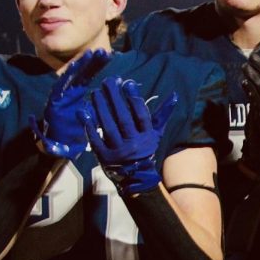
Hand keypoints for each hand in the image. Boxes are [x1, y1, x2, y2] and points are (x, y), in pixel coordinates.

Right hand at [30, 49, 108, 157]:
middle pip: (81, 72)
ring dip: (80, 65)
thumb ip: (103, 101)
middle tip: (102, 50)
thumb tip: (119, 83)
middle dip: (91, 61)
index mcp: (79, 92)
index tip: (109, 54)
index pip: (89, 75)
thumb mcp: (94, 113)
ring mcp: (61, 95)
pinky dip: (66, 77)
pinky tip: (73, 67)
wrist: (61, 144)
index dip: (98, 64)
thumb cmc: (77, 129)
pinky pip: (60, 87)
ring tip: (89, 55)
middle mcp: (69, 90)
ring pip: (71, 77)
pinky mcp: (53, 102)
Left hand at [80, 77, 177, 194]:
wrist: (136, 177)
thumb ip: (163, 114)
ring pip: (108, 127)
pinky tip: (84, 112)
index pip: (142, 116)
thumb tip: (175, 95)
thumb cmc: (145, 149)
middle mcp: (134, 144)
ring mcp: (118, 151)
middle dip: (115, 99)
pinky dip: (89, 126)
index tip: (128, 83)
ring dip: (100, 108)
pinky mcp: (104, 157)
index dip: (134, 99)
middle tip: (108, 82)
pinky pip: (95, 139)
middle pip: (123, 119)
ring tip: (95, 93)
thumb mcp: (156, 133)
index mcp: (147, 137)